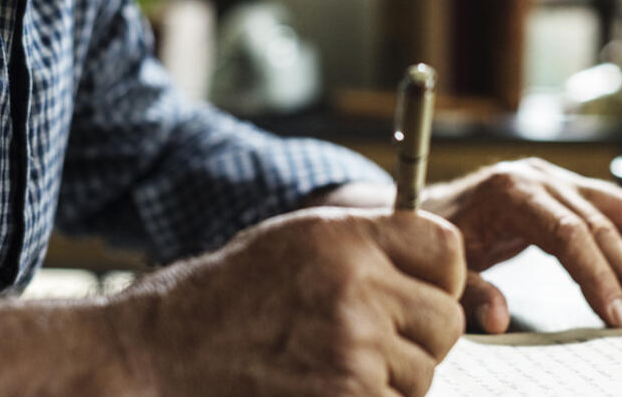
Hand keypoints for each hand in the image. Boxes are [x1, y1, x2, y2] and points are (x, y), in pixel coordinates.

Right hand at [107, 207, 466, 396]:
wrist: (165, 348)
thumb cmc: (235, 293)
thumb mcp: (301, 240)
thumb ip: (376, 245)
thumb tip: (456, 277)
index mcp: (346, 238)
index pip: (446, 249)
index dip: (436, 275)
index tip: (415, 288)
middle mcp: (355, 289)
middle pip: (446, 319)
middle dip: (418, 333)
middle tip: (368, 335)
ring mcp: (352, 351)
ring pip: (424, 372)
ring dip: (392, 376)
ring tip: (330, 360)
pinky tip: (324, 386)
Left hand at [421, 158, 621, 333]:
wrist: (421, 205)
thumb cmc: (434, 236)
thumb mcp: (444, 266)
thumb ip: (469, 292)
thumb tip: (499, 319)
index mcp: (509, 190)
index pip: (568, 232)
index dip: (597, 275)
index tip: (619, 317)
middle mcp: (538, 176)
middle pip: (601, 224)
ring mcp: (554, 178)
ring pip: (616, 211)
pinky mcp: (564, 187)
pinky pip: (610, 210)